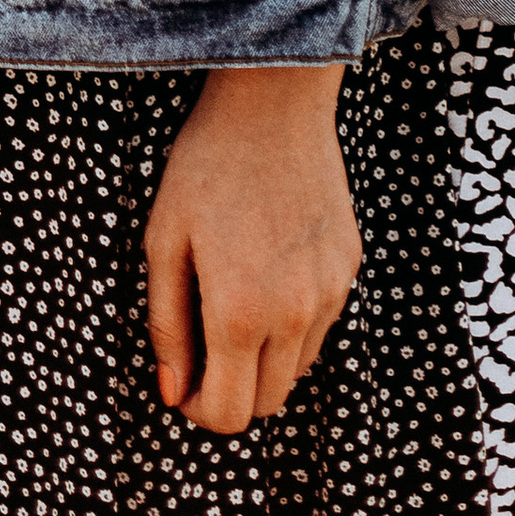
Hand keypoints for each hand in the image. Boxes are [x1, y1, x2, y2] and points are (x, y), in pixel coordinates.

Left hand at [144, 63, 359, 436]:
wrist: (273, 101)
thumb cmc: (207, 165)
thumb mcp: (164, 240)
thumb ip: (168, 325)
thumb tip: (172, 393)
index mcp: (241, 311)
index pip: (229, 414)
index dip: (198, 409)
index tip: (182, 381)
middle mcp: (295, 314)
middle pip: (266, 405)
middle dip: (230, 391)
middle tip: (202, 345)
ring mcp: (330, 293)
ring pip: (295, 371)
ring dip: (263, 359)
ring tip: (233, 298)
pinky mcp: (349, 270)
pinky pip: (320, 328)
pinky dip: (291, 325)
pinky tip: (267, 271)